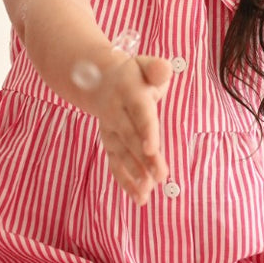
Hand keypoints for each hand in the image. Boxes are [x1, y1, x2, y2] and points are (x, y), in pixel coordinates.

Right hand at [93, 53, 171, 202]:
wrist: (98, 80)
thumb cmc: (134, 75)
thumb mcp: (144, 65)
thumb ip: (156, 68)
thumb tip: (165, 70)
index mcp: (128, 92)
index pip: (139, 113)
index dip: (146, 131)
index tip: (153, 149)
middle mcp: (115, 112)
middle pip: (131, 138)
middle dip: (144, 159)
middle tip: (160, 177)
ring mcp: (109, 129)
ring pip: (121, 154)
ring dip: (134, 174)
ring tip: (147, 193)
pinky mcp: (109, 143)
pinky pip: (115, 164)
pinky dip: (125, 181)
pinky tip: (139, 197)